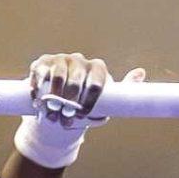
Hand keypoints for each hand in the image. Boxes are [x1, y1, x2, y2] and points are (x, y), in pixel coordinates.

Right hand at [17, 53, 144, 168]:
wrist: (61, 99)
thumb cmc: (86, 100)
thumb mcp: (107, 98)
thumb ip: (125, 89)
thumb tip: (141, 72)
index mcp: (97, 68)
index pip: (96, 82)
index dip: (89, 101)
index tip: (83, 114)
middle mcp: (79, 60)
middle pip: (75, 81)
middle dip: (70, 102)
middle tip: (65, 117)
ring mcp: (60, 60)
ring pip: (57, 77)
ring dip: (53, 98)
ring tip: (52, 114)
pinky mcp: (42, 63)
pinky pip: (39, 73)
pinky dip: (38, 88)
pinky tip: (38, 100)